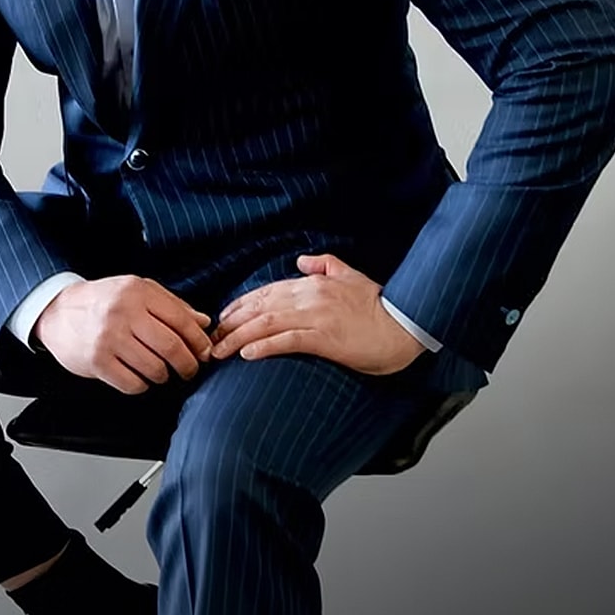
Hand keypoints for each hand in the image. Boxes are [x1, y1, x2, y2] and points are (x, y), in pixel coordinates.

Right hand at [32, 275, 213, 394]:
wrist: (58, 311)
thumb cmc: (102, 301)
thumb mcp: (137, 291)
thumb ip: (172, 305)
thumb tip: (203, 323)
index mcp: (137, 292)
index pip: (180, 319)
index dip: (198, 340)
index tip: (204, 351)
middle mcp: (123, 313)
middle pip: (171, 347)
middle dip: (188, 364)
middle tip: (190, 370)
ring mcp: (108, 339)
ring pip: (154, 368)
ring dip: (164, 375)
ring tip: (161, 371)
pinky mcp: (97, 362)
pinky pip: (133, 384)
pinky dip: (142, 384)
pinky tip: (139, 376)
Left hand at [209, 253, 424, 375]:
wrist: (404, 327)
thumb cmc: (379, 306)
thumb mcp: (351, 276)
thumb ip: (325, 264)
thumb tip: (301, 260)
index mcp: (313, 283)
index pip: (266, 292)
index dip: (240, 305)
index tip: (222, 320)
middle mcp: (309, 297)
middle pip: (259, 307)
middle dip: (230, 323)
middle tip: (211, 340)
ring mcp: (316, 317)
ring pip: (265, 324)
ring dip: (237, 338)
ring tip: (219, 351)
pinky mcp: (324, 339)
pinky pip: (286, 341)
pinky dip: (263, 346)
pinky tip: (246, 354)